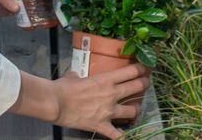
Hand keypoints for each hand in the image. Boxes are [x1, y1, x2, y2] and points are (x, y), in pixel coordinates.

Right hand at [8, 66, 149, 138]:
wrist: (55, 103)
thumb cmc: (62, 87)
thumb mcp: (72, 77)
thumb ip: (78, 77)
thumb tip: (75, 77)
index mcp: (105, 79)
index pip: (131, 71)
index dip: (141, 69)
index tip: (144, 68)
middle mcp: (112, 94)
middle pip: (137, 87)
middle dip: (145, 84)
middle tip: (146, 83)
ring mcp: (109, 111)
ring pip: (133, 111)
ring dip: (136, 110)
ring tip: (136, 109)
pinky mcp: (102, 125)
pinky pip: (118, 135)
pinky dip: (123, 137)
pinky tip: (128, 138)